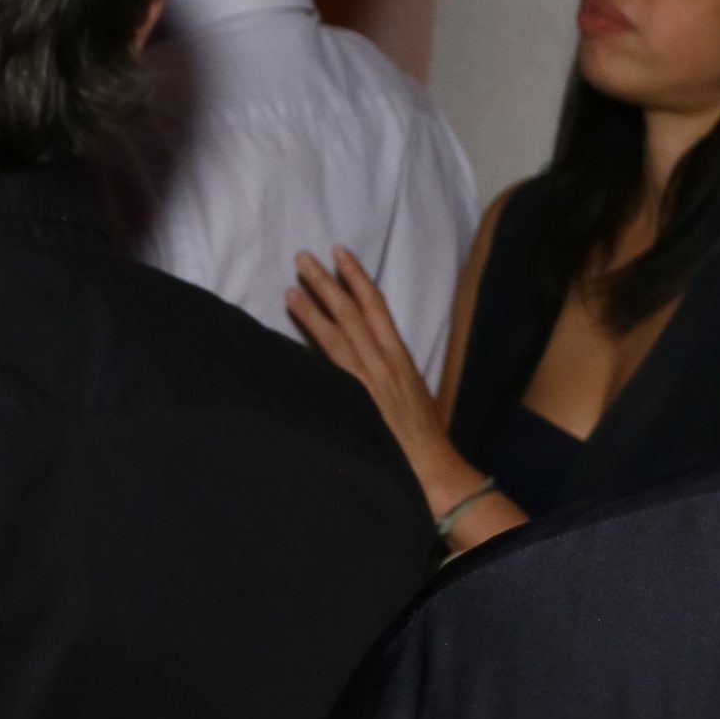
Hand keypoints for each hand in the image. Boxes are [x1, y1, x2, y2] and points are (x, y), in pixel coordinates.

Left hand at [287, 248, 485, 515]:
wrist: (427, 463)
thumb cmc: (422, 432)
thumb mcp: (411, 390)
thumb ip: (389, 369)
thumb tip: (369, 353)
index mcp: (400, 357)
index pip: (377, 308)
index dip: (358, 279)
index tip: (340, 254)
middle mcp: (382, 362)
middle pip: (352, 313)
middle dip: (328, 282)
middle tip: (303, 257)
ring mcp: (366, 379)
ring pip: (337, 333)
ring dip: (313, 307)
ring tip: (291, 285)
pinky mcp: (353, 397)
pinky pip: (330, 364)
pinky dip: (313, 342)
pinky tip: (295, 328)